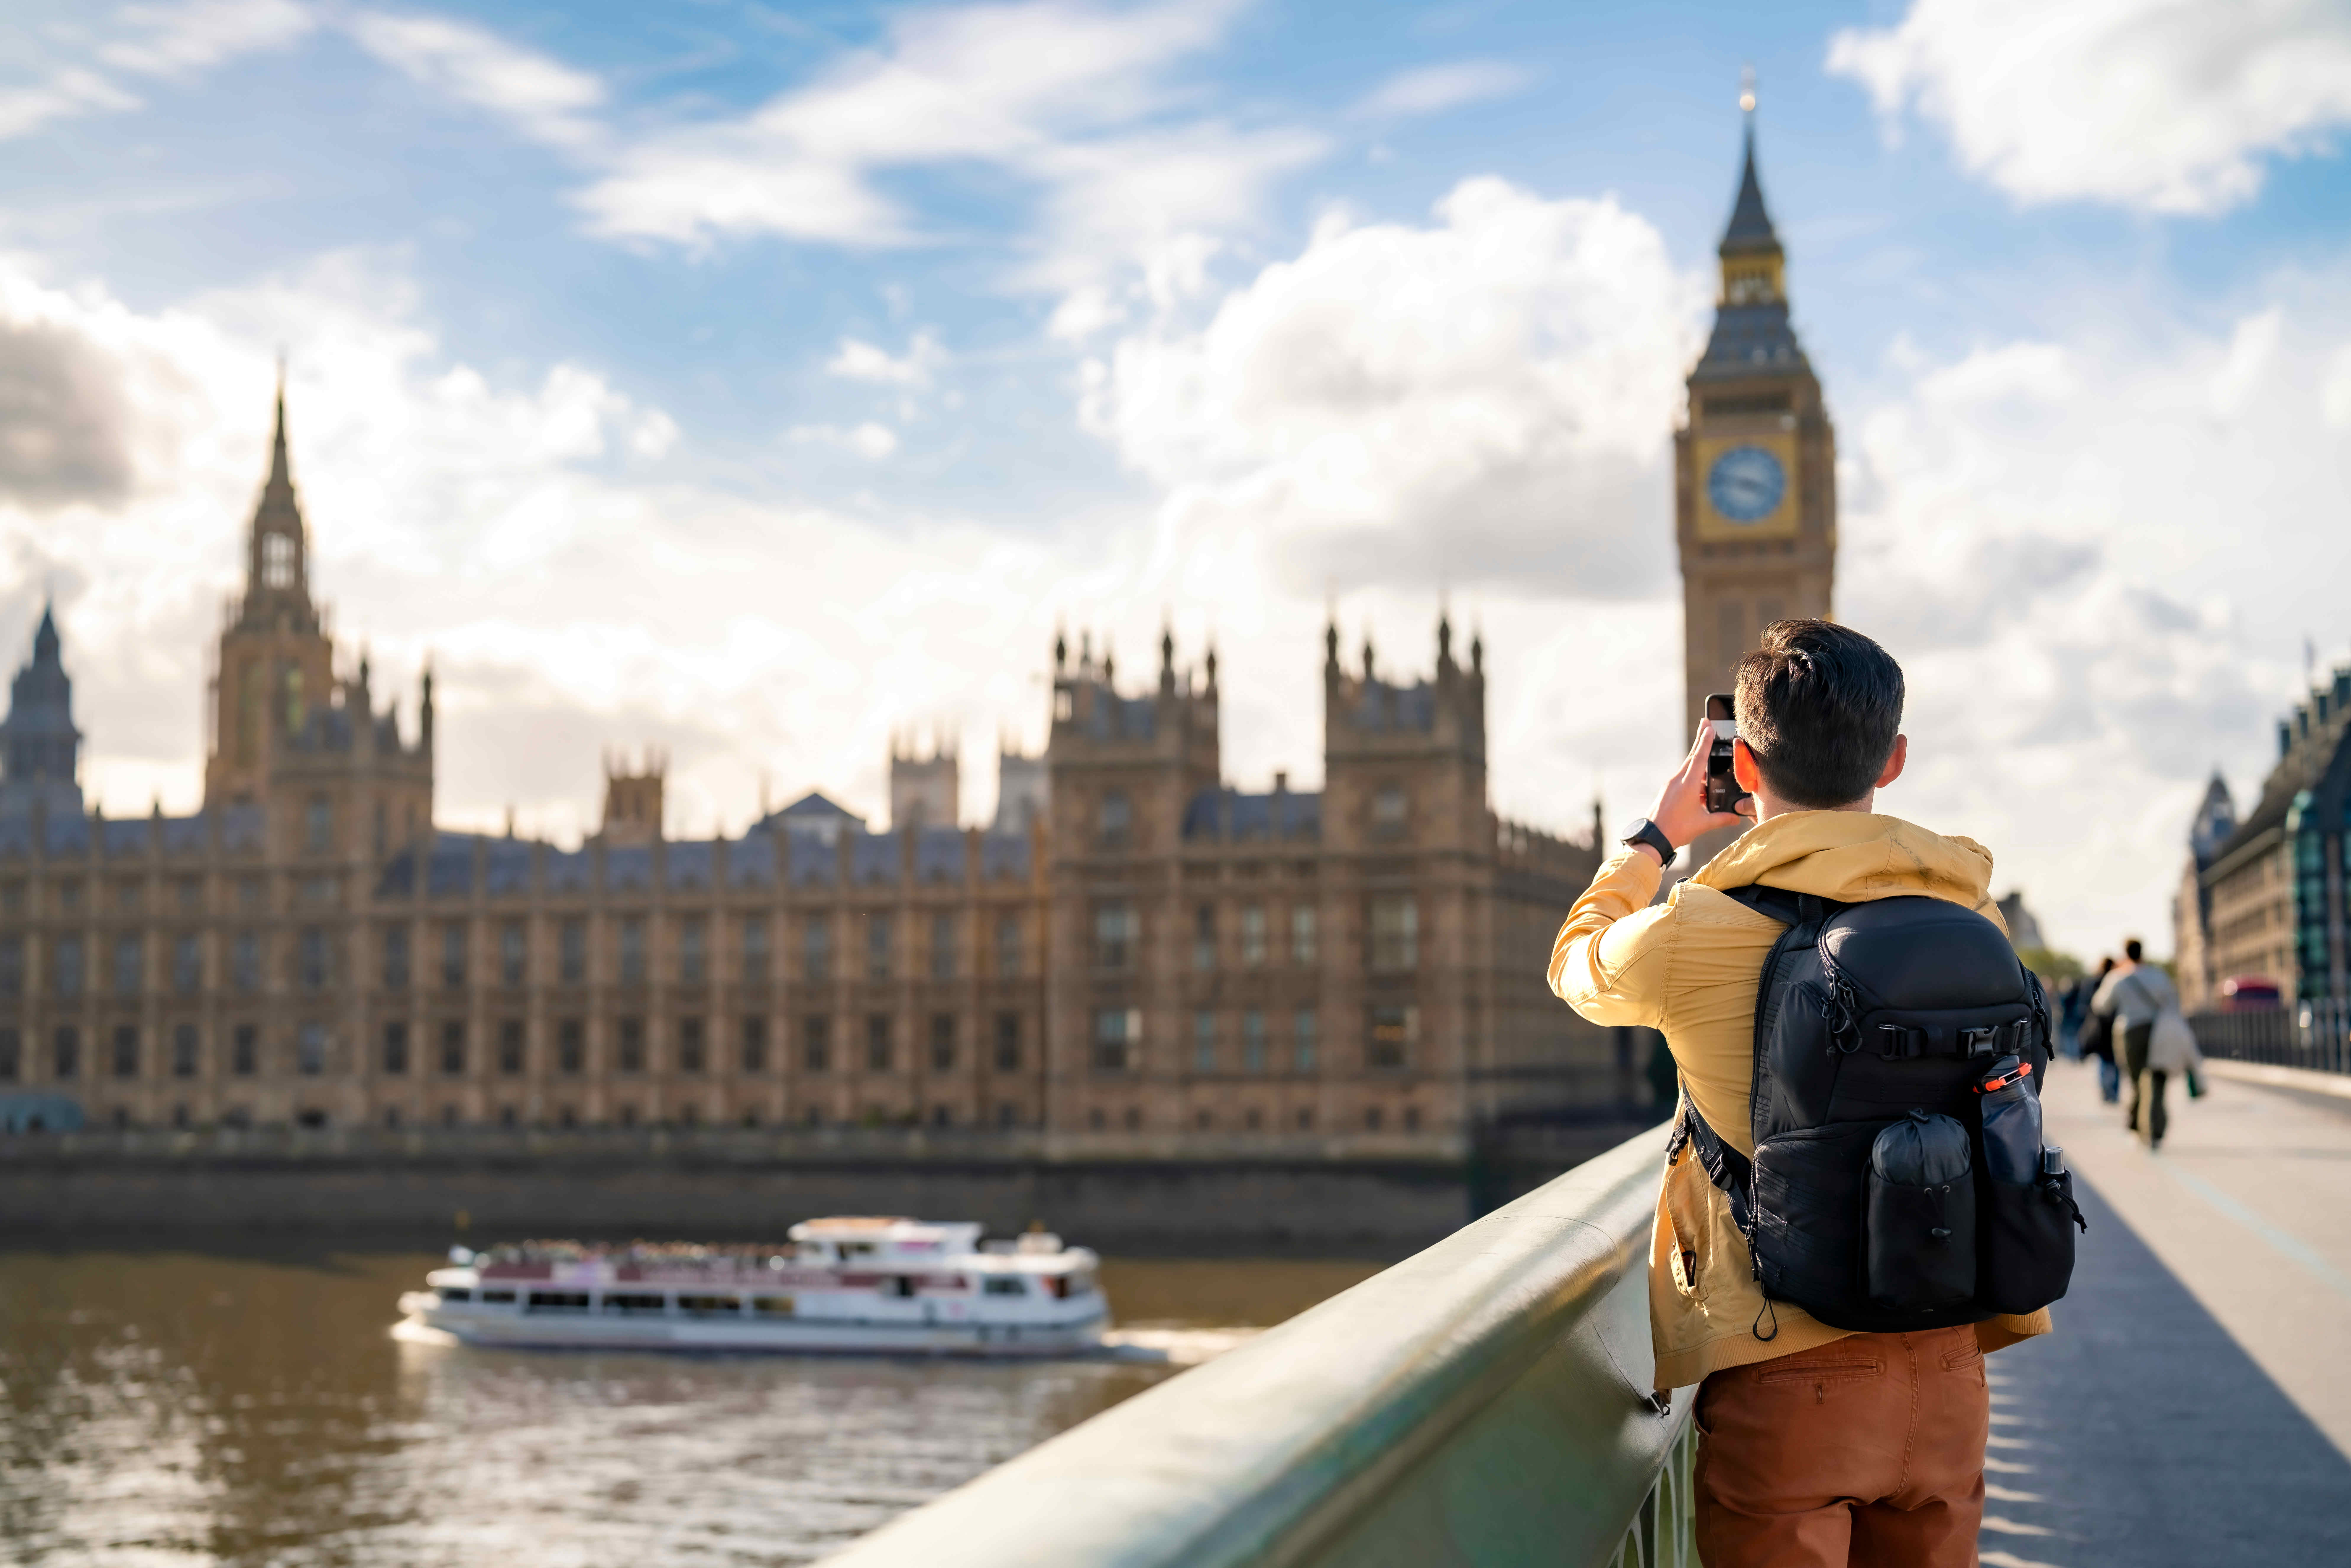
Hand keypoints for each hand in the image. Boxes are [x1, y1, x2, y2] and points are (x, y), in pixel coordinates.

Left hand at [1641, 719, 1754, 855]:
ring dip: (1698, 761)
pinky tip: (1701, 785)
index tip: (1708, 726)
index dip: (1705, 741)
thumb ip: (1722, 819)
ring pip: (1687, 768)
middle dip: (1700, 741)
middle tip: (1706, 724)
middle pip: (1692, 757)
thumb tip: (1736, 818)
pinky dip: (1692, 777)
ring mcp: (1671, 785)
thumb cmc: (1677, 829)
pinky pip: (1682, 778)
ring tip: (1708, 755)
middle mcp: (1678, 780)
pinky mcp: (1667, 791)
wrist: (1653, 837)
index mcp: (1688, 784)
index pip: (1699, 757)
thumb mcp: (1703, 824)